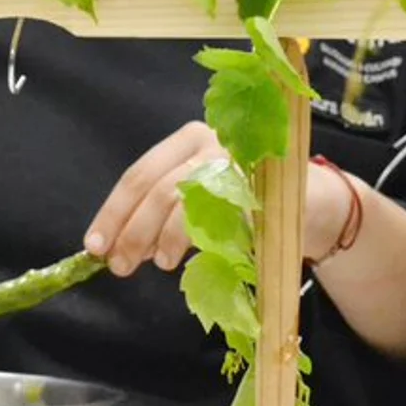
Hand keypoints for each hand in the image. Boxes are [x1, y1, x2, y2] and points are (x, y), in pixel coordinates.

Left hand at [84, 122, 353, 276]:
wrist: (310, 204)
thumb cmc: (246, 203)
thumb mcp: (198, 202)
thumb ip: (161, 217)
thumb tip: (118, 247)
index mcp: (187, 140)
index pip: (139, 173)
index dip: (113, 211)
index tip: (94, 244)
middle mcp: (208, 142)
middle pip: (154, 185)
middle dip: (130, 228)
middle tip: (118, 265)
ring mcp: (232, 162)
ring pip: (178, 197)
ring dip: (156, 235)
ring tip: (153, 264)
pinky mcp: (253, 186)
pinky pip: (211, 213)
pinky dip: (188, 237)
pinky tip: (178, 258)